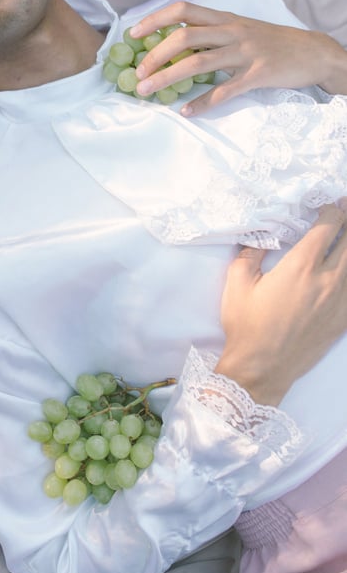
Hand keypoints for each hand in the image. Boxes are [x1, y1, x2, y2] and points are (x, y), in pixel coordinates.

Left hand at [129, 2, 346, 115]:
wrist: (313, 52)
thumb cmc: (271, 42)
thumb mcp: (240, 30)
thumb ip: (211, 34)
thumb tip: (175, 44)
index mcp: (225, 19)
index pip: (183, 11)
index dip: (155, 20)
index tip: (133, 34)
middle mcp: (232, 32)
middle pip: (185, 37)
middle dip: (156, 55)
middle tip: (138, 73)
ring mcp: (245, 52)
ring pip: (199, 63)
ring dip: (168, 78)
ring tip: (148, 91)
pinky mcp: (258, 74)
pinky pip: (225, 90)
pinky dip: (203, 102)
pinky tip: (187, 111)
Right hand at [215, 203, 346, 406]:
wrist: (263, 368)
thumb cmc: (246, 325)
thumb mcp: (237, 283)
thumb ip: (249, 253)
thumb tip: (260, 235)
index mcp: (301, 267)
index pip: (328, 226)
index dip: (332, 210)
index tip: (330, 204)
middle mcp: (327, 280)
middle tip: (345, 211)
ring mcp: (340, 301)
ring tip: (345, 239)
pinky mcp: (345, 320)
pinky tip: (345, 269)